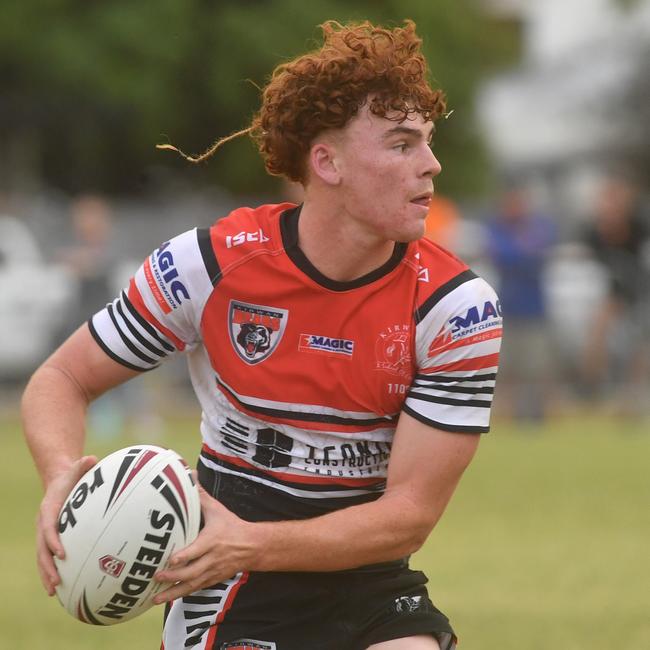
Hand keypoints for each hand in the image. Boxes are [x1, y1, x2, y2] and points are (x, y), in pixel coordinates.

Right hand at [36, 455, 97, 595]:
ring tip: (54, 591)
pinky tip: (58, 587)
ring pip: (42, 558)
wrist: (58, 481)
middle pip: (41, 549)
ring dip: (46, 574)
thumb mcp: (76, 468)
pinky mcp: (49, 539)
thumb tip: (92, 458)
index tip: (62, 553)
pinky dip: (51, 571)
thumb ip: (82, 465)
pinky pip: (48, 557)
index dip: (53, 541)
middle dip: (47, 566)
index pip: (48, 528)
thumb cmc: (70, 476)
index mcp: (48, 510)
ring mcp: (44, 533)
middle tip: (57, 581)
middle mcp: (43, 524)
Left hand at [153, 481, 255, 603]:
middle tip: (156, 576)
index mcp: (212, 541)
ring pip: (191, 585)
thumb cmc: (231, 526)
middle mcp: (212, 559)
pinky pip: (195, 589)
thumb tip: (190, 476)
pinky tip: (167, 598)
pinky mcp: (212, 579)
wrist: (252, 546)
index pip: (197, 551)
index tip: (171, 560)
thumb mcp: (217, 510)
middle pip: (192, 572)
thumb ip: (201, 496)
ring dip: (173, 592)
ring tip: (155, 598)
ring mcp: (212, 572)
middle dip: (173, 576)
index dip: (184, 557)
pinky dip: (181, 595)